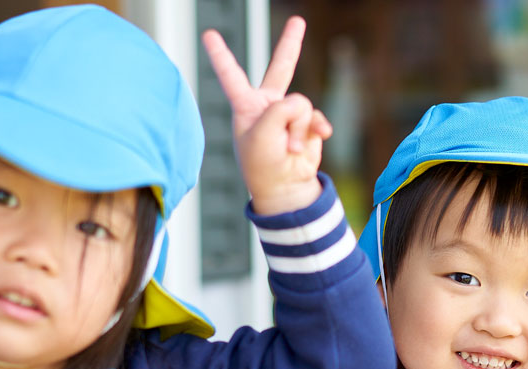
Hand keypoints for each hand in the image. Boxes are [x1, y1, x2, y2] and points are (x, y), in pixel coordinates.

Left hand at [202, 17, 331, 214]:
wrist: (285, 189)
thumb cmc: (263, 164)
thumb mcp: (262, 132)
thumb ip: (283, 108)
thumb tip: (304, 106)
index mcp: (245, 106)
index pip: (231, 75)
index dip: (221, 54)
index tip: (209, 34)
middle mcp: (268, 106)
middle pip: (280, 67)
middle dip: (291, 44)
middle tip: (298, 21)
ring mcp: (290, 115)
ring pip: (302, 105)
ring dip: (298, 130)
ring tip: (290, 150)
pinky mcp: (309, 126)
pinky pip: (317, 117)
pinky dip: (317, 130)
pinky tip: (318, 139)